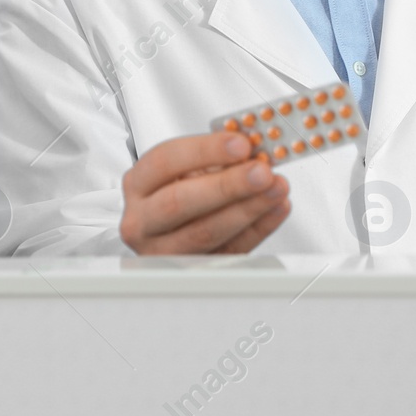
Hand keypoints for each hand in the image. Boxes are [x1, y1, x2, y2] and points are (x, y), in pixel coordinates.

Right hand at [120, 132, 291, 253]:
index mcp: (139, 184)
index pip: (165, 162)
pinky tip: (275, 209)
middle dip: (227, 185)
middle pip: (180, 202)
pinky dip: (258, 229)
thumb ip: (218, 159)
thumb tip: (254, 149)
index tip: (241, 144)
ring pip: (205, 232)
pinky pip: (229, 252)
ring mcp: (163, 251)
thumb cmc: (180, 192)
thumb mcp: (189, 169)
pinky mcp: (191, 271)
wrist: (169, 232)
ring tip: (276, 188)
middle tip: (261, 171)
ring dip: (248, 208)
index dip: (205, 151)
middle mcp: (143, 220)